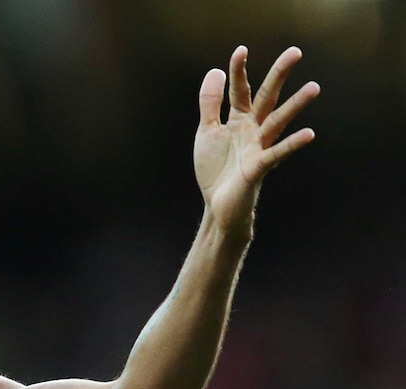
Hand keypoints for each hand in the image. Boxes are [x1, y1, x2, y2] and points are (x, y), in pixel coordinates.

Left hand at [194, 46, 318, 235]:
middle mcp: (252, 130)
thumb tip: (216, 71)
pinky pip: (277, 153)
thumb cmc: (215, 170)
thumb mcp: (207, 133)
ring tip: (314, 88)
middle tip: (295, 51)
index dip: (239, 71)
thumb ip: (210, 104)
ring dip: (295, 106)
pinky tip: (308, 134)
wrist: (217, 207)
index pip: (240, 90)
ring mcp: (258, 148)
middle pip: (267, 97)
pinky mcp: (258, 169)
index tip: (241, 50)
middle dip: (279, 75)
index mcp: (238, 120)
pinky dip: (292, 144)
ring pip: (278, 122)